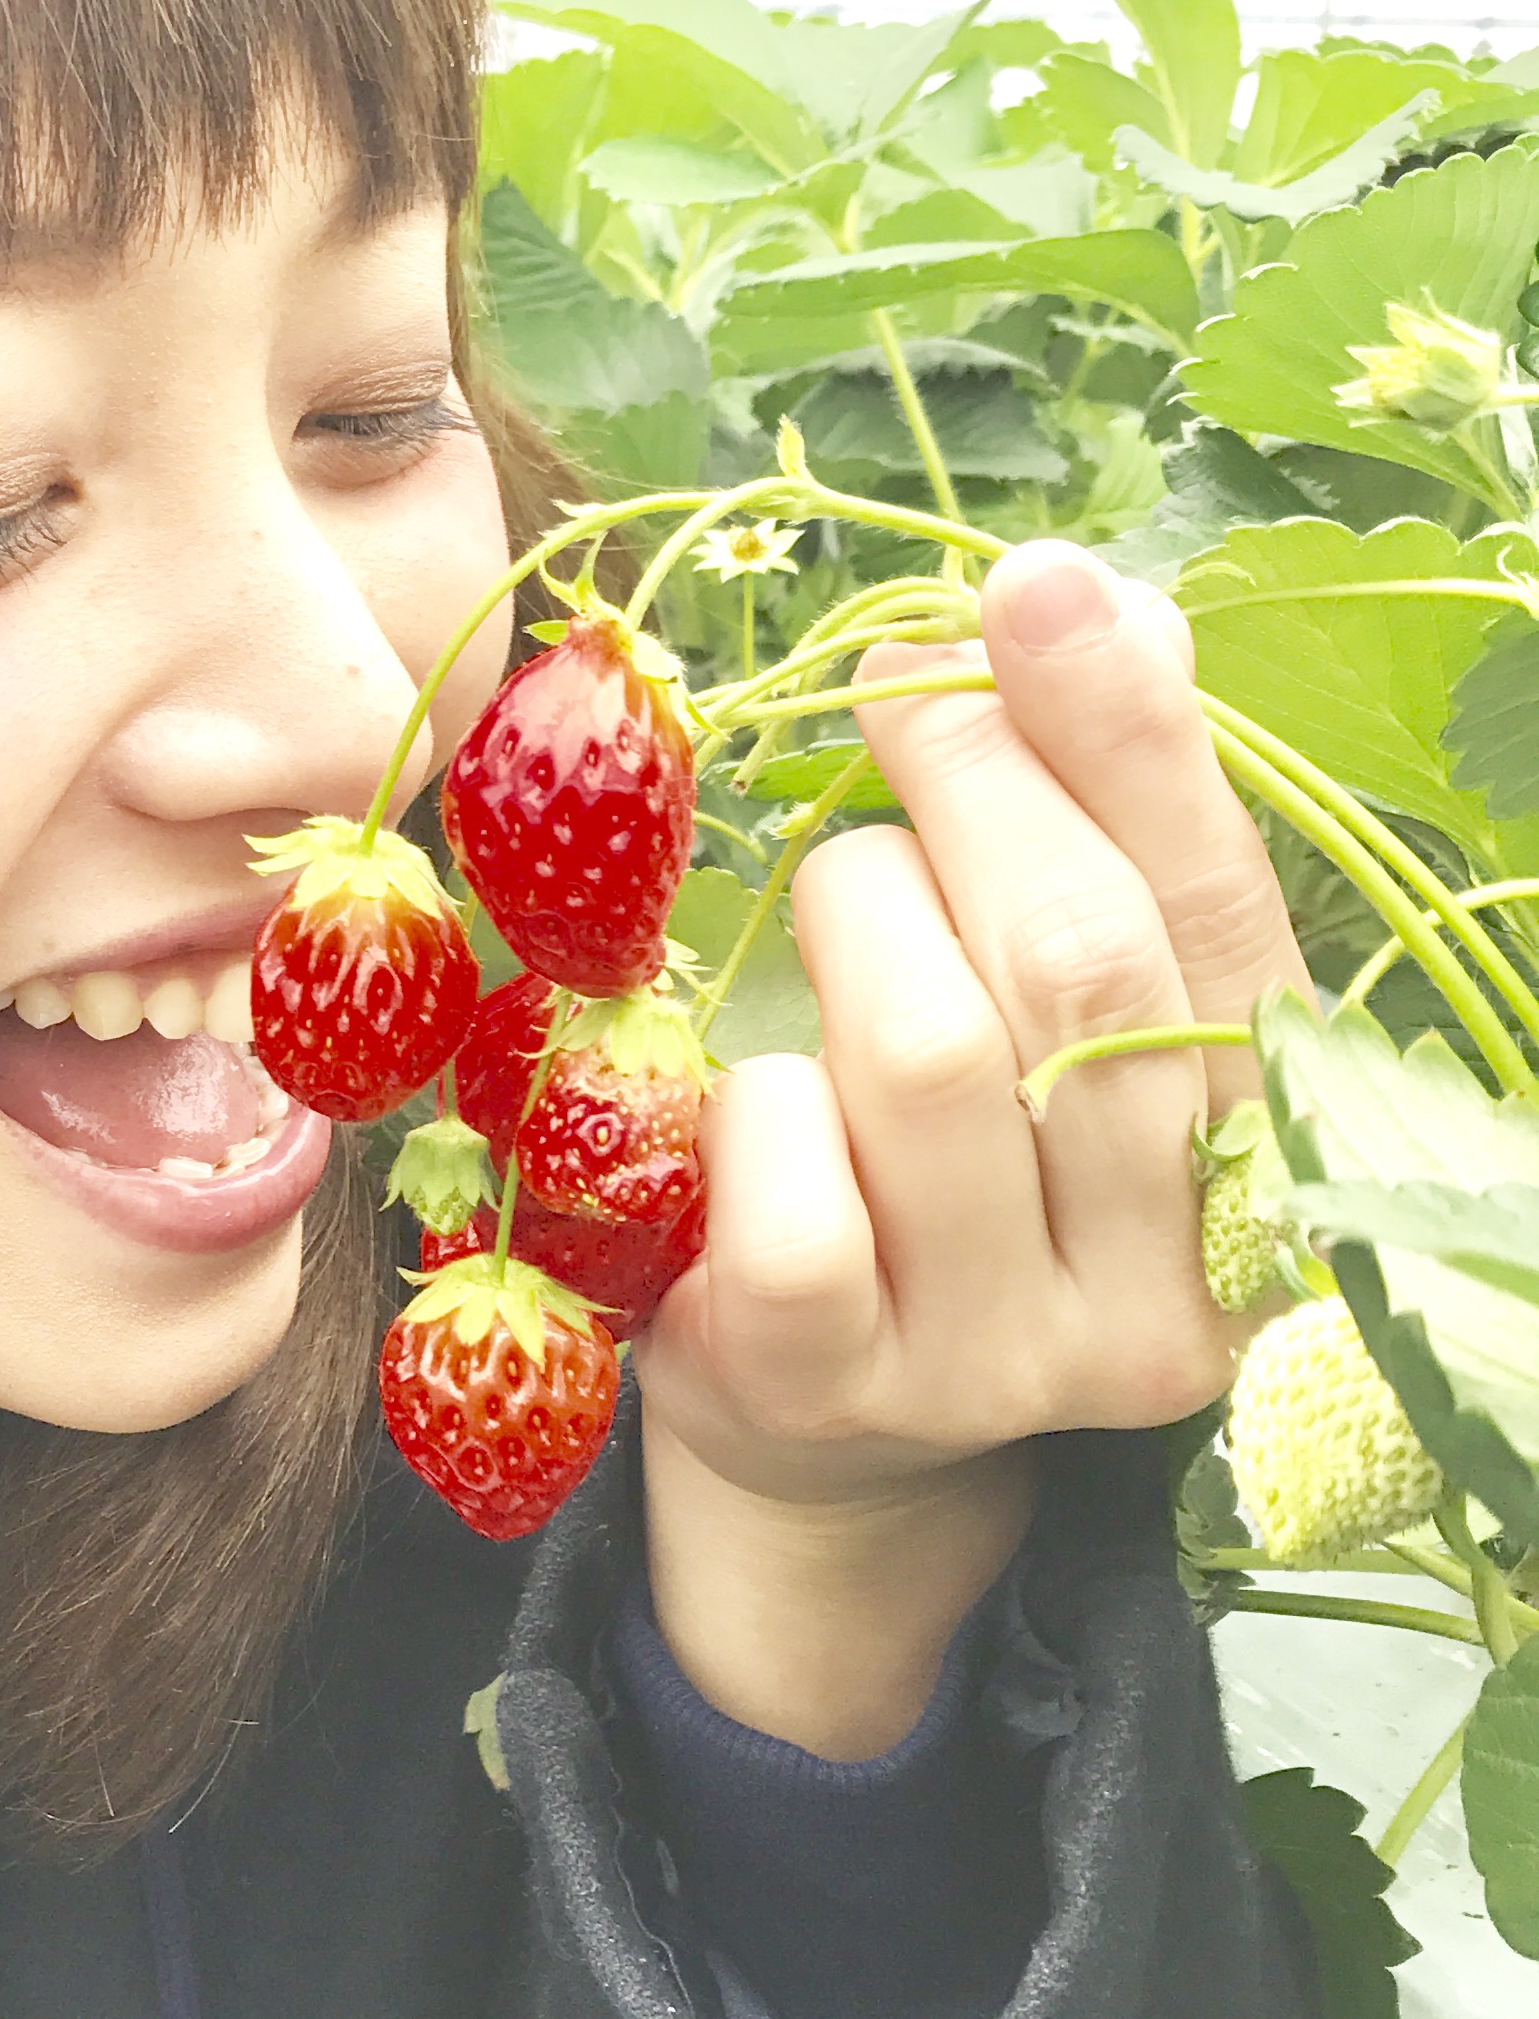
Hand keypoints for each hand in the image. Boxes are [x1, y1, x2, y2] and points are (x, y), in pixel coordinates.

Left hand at [634, 540, 1301, 1753]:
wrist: (827, 1430)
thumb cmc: (945, 1170)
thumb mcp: (1039, 1005)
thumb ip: (1089, 827)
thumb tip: (1094, 606)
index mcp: (1260, 1152)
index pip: (1215, 909)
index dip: (1127, 734)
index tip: (1036, 588)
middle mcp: (1171, 1275)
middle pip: (1082, 967)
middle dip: (975, 786)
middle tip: (896, 687)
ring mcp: (1011, 1356)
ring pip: (935, 1061)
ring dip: (858, 925)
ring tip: (832, 901)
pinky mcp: (842, 1392)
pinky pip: (796, 1200)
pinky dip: (758, 1105)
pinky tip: (758, 1096)